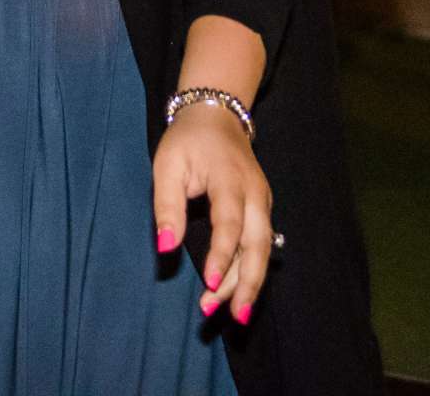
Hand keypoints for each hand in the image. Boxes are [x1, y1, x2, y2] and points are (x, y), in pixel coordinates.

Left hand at [152, 105, 273, 325]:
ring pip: (263, 249)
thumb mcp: (167, 166)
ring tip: (234, 314)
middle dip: (245, 282)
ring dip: (250, 283)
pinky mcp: (263, 210)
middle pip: (258, 244)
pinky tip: (240, 294)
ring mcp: (263, 202)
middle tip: (229, 315)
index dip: (222, 255)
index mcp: (229, 180)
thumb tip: (165, 249)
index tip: (209, 284)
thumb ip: (167, 207)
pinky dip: (252, 271)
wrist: (217, 115)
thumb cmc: (187, 141)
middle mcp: (254, 193)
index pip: (230, 223)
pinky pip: (261, 245)